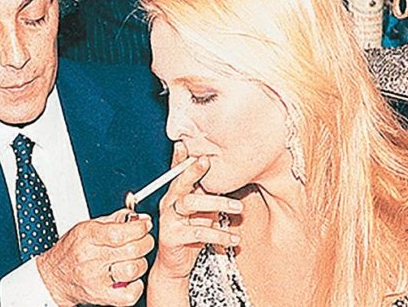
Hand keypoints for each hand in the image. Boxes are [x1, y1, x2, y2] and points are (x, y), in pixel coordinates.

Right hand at [36, 209, 154, 305]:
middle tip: (144, 240)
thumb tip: (139, 217)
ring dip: (140, 262)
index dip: (139, 228)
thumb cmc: (71, 251)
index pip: (120, 233)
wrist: (54, 277)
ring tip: (133, 259)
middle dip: (145, 242)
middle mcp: (91, 258)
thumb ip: (115, 219)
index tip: (145, 225)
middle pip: (131, 250)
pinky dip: (136, 285)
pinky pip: (130, 293)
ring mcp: (96, 279)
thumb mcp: (87, 227)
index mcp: (87, 237)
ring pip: (133, 270)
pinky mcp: (102, 296)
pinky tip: (129, 278)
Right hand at [152, 155, 242, 279]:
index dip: (181, 157)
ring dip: (216, 203)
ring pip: (190, 204)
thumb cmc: (190, 233)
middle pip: (180, 183)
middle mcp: (169, 203)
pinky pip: (197, 232)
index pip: (177, 172)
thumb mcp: (202, 211)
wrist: (175, 264)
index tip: (186, 143)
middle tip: (207, 161)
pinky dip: (218, 235)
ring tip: (239, 208)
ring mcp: (168, 219)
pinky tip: (234, 238)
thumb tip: (229, 175)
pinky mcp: (172, 237)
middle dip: (193, 170)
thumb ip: (208, 194)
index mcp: (176, 194)